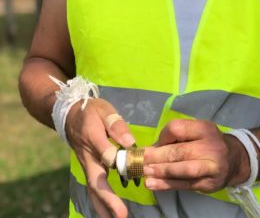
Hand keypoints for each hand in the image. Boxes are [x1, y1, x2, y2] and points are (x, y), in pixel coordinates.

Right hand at [65, 98, 134, 217]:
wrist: (68, 115)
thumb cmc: (90, 111)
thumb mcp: (104, 110)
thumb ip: (116, 124)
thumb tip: (130, 141)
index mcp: (93, 137)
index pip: (106, 154)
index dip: (119, 162)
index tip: (134, 168)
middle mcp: (88, 155)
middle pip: (96, 180)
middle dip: (108, 199)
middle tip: (121, 216)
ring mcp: (86, 164)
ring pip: (92, 188)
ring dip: (103, 207)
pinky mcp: (87, 168)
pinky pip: (92, 188)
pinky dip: (99, 203)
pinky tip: (108, 214)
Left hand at [143, 119, 248, 192]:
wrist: (234, 160)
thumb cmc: (207, 143)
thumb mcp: (195, 132)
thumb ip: (176, 138)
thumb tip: (150, 149)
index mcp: (204, 128)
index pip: (177, 128)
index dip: (162, 137)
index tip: (153, 144)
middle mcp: (210, 146)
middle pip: (179, 151)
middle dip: (157, 156)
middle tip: (140, 160)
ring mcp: (211, 166)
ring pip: (183, 169)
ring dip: (162, 171)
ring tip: (145, 172)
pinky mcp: (209, 183)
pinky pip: (185, 184)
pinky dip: (167, 185)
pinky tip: (153, 184)